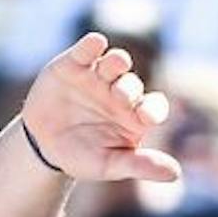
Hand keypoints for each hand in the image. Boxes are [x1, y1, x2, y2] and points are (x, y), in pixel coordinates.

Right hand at [18, 33, 180, 184]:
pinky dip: (91, 45)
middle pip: (132, 84)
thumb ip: (140, 165)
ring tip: (116, 64)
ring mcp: (97, 76)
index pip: (154, 107)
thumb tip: (175, 174)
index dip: (154, 108)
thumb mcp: (109, 165)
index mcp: (135, 116)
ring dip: (117, 62)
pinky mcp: (73, 64)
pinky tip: (96, 43)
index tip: (147, 117)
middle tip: (119, 97)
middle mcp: (120, 92)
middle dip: (128, 88)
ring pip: (114, 62)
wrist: (42, 145)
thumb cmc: (81, 157)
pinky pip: (86, 50)